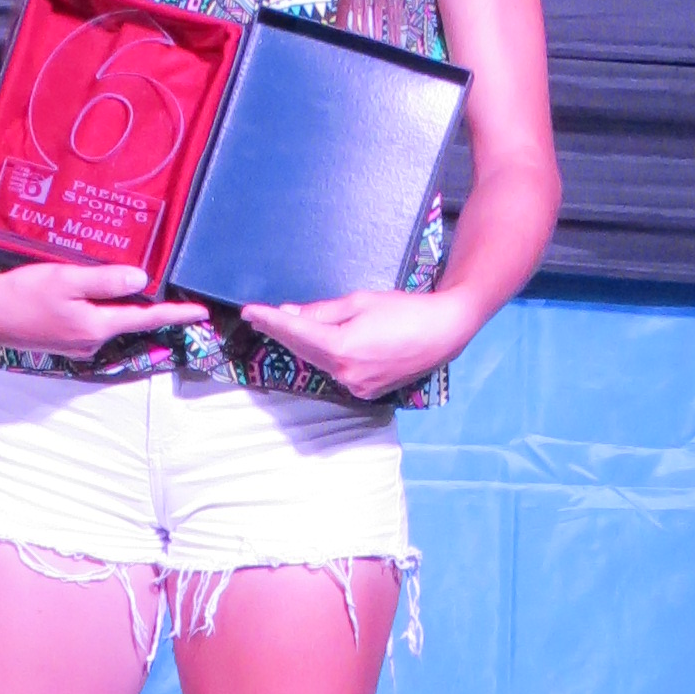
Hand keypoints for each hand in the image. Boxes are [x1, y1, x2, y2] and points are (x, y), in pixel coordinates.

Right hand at [0, 258, 192, 357]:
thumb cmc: (22, 292)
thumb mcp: (66, 279)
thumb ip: (104, 281)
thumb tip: (142, 280)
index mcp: (97, 326)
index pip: (147, 318)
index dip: (177, 313)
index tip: (202, 312)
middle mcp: (91, 341)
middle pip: (130, 320)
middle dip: (151, 307)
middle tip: (174, 290)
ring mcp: (76, 344)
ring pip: (109, 320)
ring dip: (123, 306)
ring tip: (135, 286)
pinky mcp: (62, 340)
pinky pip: (92, 322)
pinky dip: (101, 308)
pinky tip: (95, 294)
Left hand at [240, 289, 466, 400]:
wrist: (444, 332)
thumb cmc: (405, 310)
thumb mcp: (360, 302)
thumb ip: (322, 312)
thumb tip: (291, 315)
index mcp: (342, 349)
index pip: (296, 334)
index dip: (271, 321)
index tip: (250, 312)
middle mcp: (345, 374)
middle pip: (304, 351)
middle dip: (282, 332)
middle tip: (259, 316)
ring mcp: (357, 386)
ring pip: (320, 362)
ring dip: (303, 345)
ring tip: (283, 326)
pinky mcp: (367, 391)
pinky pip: (337, 371)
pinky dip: (326, 356)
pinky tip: (318, 344)